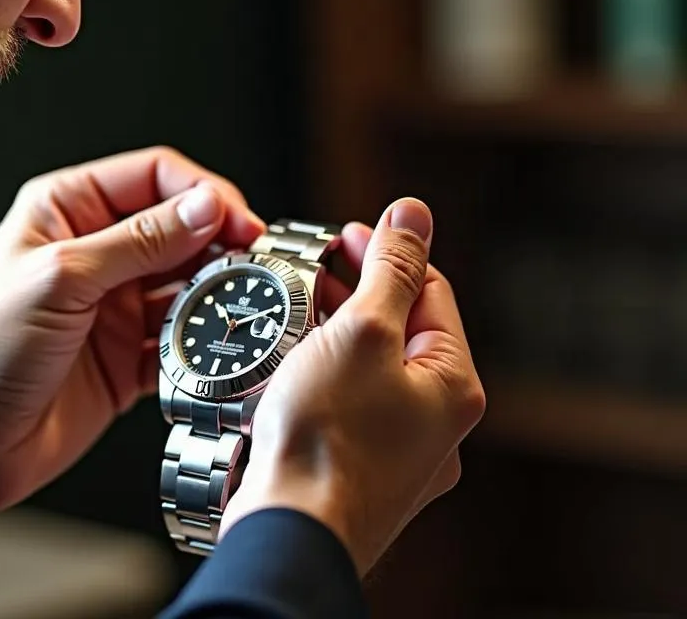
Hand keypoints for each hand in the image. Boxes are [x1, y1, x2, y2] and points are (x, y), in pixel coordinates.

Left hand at [0, 147, 264, 516]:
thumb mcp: (62, 276)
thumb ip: (140, 241)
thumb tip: (205, 207)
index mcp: (69, 209)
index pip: (154, 176)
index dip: (202, 193)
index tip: (238, 221)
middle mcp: (97, 251)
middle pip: (180, 228)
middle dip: (220, 243)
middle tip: (254, 265)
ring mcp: (115, 304)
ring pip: (189, 282)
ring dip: (217, 294)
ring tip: (240, 308)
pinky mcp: (129, 355)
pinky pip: (183, 338)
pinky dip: (204, 344)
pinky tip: (214, 349)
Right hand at [221, 198, 484, 577]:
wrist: (290, 531)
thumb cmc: (327, 440)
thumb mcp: (362, 331)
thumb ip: (391, 268)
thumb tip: (415, 213)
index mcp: (453, 384)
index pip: (430, 290)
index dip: (388, 252)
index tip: (348, 235)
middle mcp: (437, 421)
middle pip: (403, 328)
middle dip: (360, 291)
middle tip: (317, 269)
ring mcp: (401, 450)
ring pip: (374, 366)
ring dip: (339, 331)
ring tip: (297, 311)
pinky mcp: (362, 468)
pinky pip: (352, 402)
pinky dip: (327, 374)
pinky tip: (294, 365)